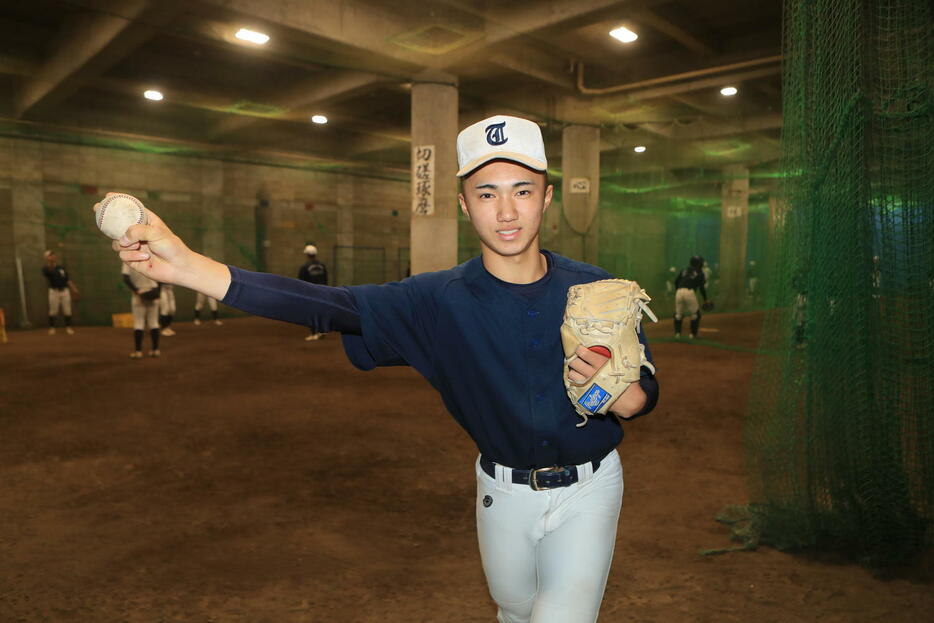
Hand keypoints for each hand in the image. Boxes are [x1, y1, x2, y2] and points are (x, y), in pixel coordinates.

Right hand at [95, 193, 230, 298]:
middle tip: (97, 209)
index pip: (131, 210)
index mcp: (146, 222)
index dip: (119, 203)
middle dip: (106, 218)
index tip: (108, 197)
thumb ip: (137, 231)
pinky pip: (122, 255)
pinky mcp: (132, 259)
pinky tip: (145, 258)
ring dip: (126, 245)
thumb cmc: (171, 247)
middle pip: (117, 225)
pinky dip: (132, 256)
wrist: (177, 267)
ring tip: (139, 247)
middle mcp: (138, 233)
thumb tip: (122, 239)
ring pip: (117, 242)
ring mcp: (134, 246)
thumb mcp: (156, 232)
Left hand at [567, 344, 646, 418]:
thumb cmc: (626, 380)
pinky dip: (575, 381)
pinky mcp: (585, 393)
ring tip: (578, 370)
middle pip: (574, 362)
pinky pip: (574, 385)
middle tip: (577, 359)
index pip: (582, 353)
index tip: (580, 349)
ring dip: (574, 371)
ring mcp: (587, 383)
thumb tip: (611, 344)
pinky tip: (579, 380)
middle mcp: (592, 372)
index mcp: (601, 363)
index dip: (579, 350)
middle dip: (574, 359)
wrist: (628, 400)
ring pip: (572, 373)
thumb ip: (612, 355)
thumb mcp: (622, 364)